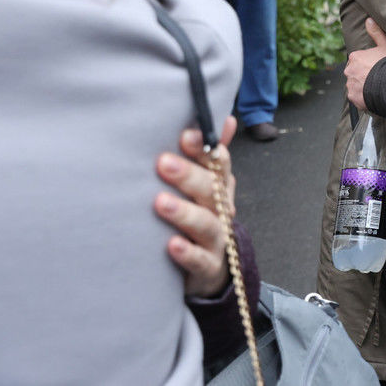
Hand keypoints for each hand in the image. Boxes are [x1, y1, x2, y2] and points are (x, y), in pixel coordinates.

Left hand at [155, 115, 237, 297]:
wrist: (210, 268)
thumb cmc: (200, 215)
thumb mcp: (205, 183)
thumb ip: (210, 153)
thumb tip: (224, 117)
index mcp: (220, 185)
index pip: (219, 163)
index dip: (205, 149)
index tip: (185, 135)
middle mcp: (222, 209)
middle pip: (212, 189)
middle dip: (189, 176)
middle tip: (162, 163)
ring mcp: (217, 239)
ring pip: (206, 224)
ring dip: (185, 212)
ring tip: (160, 202)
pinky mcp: (208, 266)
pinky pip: (200, 260)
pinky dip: (187, 253)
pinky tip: (171, 245)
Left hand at [345, 18, 385, 110]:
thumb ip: (376, 33)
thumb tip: (368, 20)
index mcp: (355, 57)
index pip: (359, 60)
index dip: (369, 64)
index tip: (378, 67)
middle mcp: (349, 70)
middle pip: (355, 73)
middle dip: (363, 76)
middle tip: (378, 78)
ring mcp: (350, 85)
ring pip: (356, 86)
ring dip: (363, 87)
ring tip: (377, 88)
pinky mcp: (354, 98)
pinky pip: (357, 98)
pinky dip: (364, 98)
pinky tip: (375, 96)